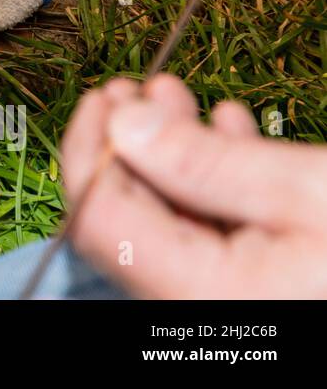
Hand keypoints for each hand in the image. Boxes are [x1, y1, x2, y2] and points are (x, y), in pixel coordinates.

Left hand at [61, 74, 326, 297]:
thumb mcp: (301, 188)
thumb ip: (203, 161)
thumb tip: (122, 121)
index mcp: (204, 293)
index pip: (99, 220)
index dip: (91, 149)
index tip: (100, 96)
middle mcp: (200, 305)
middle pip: (130, 220)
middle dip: (129, 143)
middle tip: (135, 88)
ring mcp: (225, 300)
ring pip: (171, 221)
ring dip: (171, 152)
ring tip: (174, 95)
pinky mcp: (252, 290)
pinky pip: (210, 235)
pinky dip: (211, 181)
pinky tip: (224, 133)